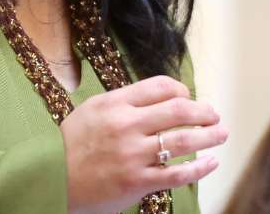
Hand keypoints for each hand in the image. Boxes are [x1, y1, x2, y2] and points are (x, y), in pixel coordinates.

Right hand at [60, 75, 226, 213]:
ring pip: (183, 141)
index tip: (189, 99)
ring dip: (209, 136)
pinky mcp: (137, 182)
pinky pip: (177, 174)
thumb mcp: (91, 112)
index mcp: (114, 104)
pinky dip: (199, 168)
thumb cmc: (69, 146)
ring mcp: (132, 155)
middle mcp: (126, 125)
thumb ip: (122, 104)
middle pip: (179, 111)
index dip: (182, 91)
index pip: (160, 87)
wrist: (48, 180)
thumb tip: (158, 100)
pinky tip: (211, 163)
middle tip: (215, 116)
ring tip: (221, 135)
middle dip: (204, 112)